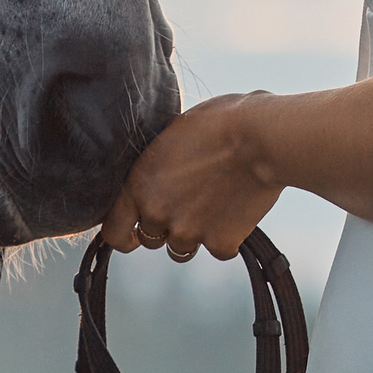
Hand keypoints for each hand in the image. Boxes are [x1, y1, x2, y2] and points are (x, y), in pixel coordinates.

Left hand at [100, 92, 282, 261]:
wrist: (260, 137)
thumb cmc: (219, 122)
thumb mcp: (173, 135)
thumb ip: (158, 166)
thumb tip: (159, 174)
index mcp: (139, 186)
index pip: (113, 232)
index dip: (123, 236)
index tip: (134, 236)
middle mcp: (158, 214)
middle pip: (152, 239)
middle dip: (167, 226)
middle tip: (190, 202)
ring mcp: (189, 233)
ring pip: (182, 249)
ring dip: (194, 235)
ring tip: (215, 204)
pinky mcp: (221, 243)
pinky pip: (220, 250)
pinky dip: (229, 236)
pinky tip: (239, 209)